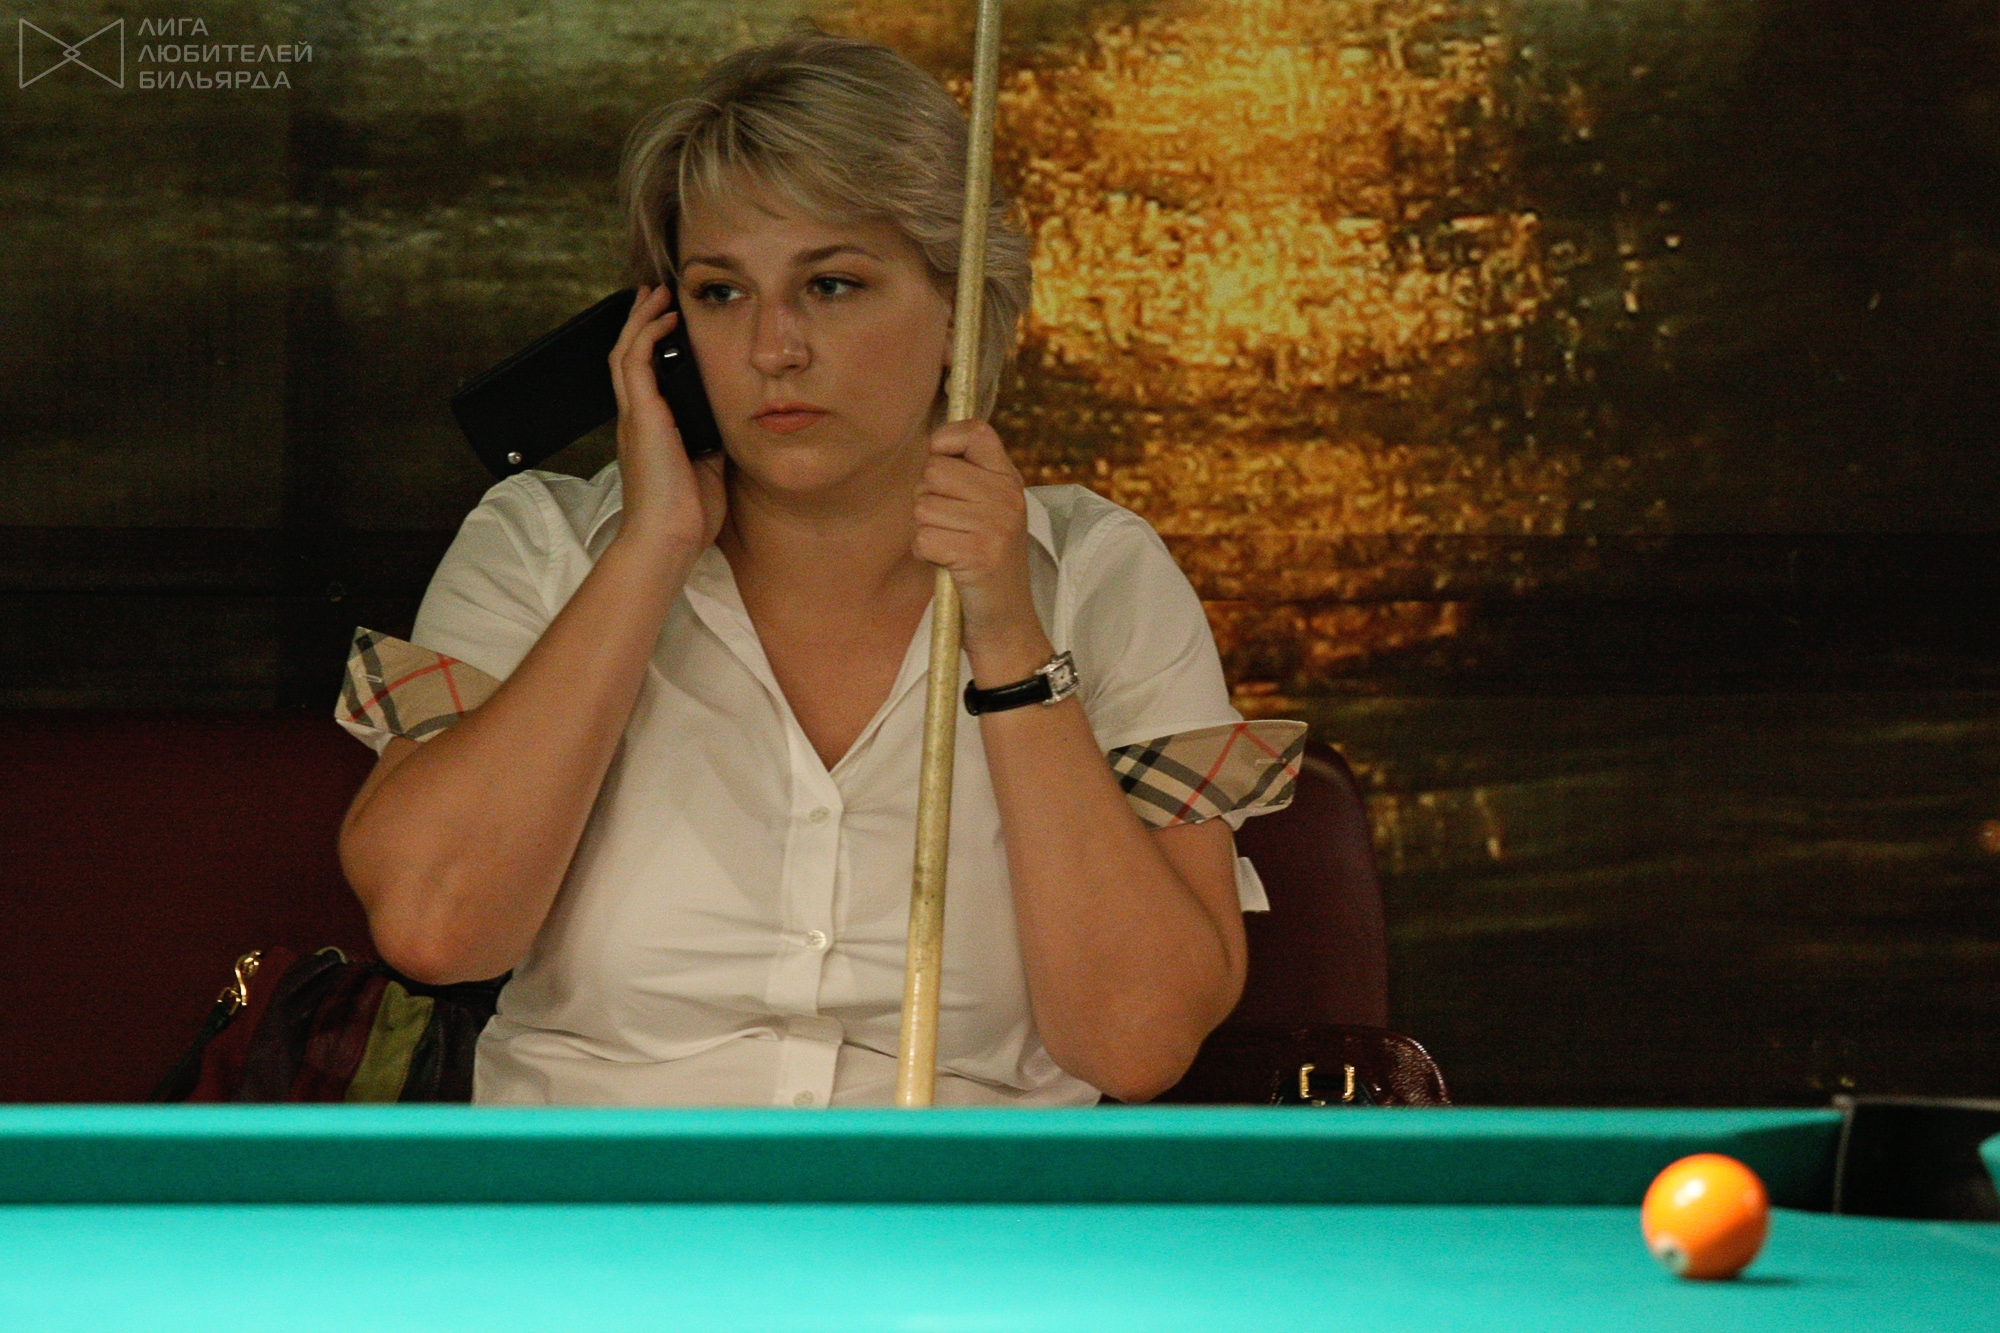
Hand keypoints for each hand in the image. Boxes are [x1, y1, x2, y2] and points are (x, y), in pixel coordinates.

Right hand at [608, 284, 725, 552]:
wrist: (669, 538)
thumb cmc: (688, 515)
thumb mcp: (709, 468)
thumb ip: (713, 441)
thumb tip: (731, 422)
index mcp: (650, 431)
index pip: (644, 378)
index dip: (651, 347)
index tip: (667, 325)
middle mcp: (636, 419)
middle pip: (628, 356)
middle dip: (640, 322)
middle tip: (653, 295)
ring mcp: (634, 415)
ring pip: (625, 351)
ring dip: (640, 319)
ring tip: (655, 294)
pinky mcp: (640, 415)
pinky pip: (635, 362)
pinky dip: (648, 334)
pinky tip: (663, 317)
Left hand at [912, 420, 1049, 679]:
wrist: (1006, 620)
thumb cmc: (985, 560)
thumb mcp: (991, 509)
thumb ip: (969, 475)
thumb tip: (931, 442)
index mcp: (1010, 479)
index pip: (975, 431)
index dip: (945, 441)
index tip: (942, 466)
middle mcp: (1007, 497)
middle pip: (934, 470)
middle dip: (927, 498)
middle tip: (949, 525)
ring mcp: (995, 525)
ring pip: (923, 506)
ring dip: (926, 529)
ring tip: (952, 546)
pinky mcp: (977, 554)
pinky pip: (923, 538)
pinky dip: (925, 554)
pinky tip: (947, 564)